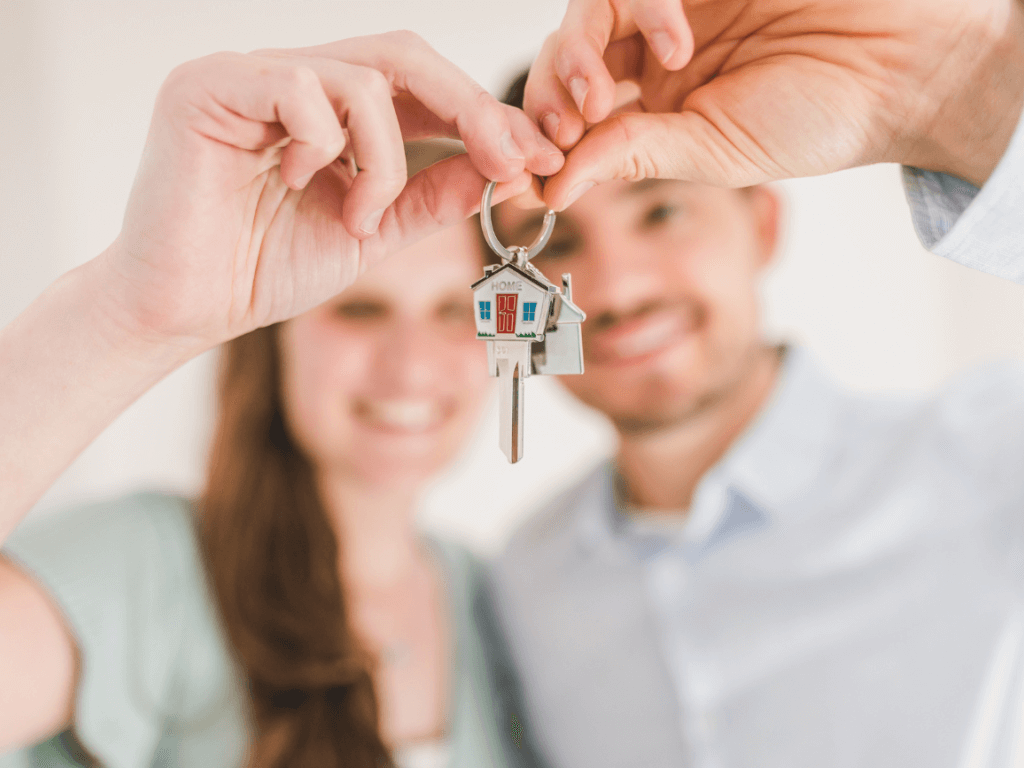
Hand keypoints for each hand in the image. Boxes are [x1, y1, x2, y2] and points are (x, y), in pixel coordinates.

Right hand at [104, 32, 563, 349]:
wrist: (187, 309)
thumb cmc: (265, 268)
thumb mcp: (373, 232)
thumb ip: (431, 196)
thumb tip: (501, 167)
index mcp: (330, 110)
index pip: (420, 87)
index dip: (482, 116)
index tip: (535, 158)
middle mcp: (293, 79)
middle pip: (404, 56)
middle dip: (470, 109)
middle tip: (510, 160)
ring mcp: (250, 75)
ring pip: (362, 78)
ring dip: (384, 160)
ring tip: (359, 218)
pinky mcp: (209, 86)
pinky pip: (299, 88)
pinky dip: (324, 146)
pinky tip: (297, 185)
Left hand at [525, 0, 1023, 208]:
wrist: (901, 65)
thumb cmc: (818, 118)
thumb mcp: (712, 153)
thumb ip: (632, 157)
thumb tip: (551, 191)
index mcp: (655, 110)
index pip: (574, 118)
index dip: (540, 142)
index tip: (527, 176)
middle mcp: (654, 57)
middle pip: (565, 61)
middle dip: (548, 99)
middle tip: (563, 131)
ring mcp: (672, 9)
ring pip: (587, 14)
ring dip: (578, 56)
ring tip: (603, 98)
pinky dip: (642, 8)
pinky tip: (676, 44)